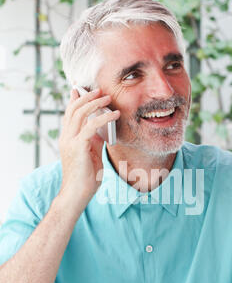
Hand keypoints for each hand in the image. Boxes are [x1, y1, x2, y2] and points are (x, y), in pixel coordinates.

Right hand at [58, 88, 119, 212]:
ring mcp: (70, 141)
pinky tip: (114, 114)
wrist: (77, 194)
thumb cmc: (85, 178)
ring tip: (107, 97)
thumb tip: (102, 129)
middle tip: (99, 90)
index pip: (69, 113)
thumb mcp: (91, 154)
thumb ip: (94, 141)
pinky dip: (104, 117)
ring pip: (80, 113)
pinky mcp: (78, 147)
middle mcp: (66, 137)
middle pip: (73, 109)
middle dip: (86, 96)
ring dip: (95, 102)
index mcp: (67, 138)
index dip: (75, 99)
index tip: (81, 88)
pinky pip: (91, 126)